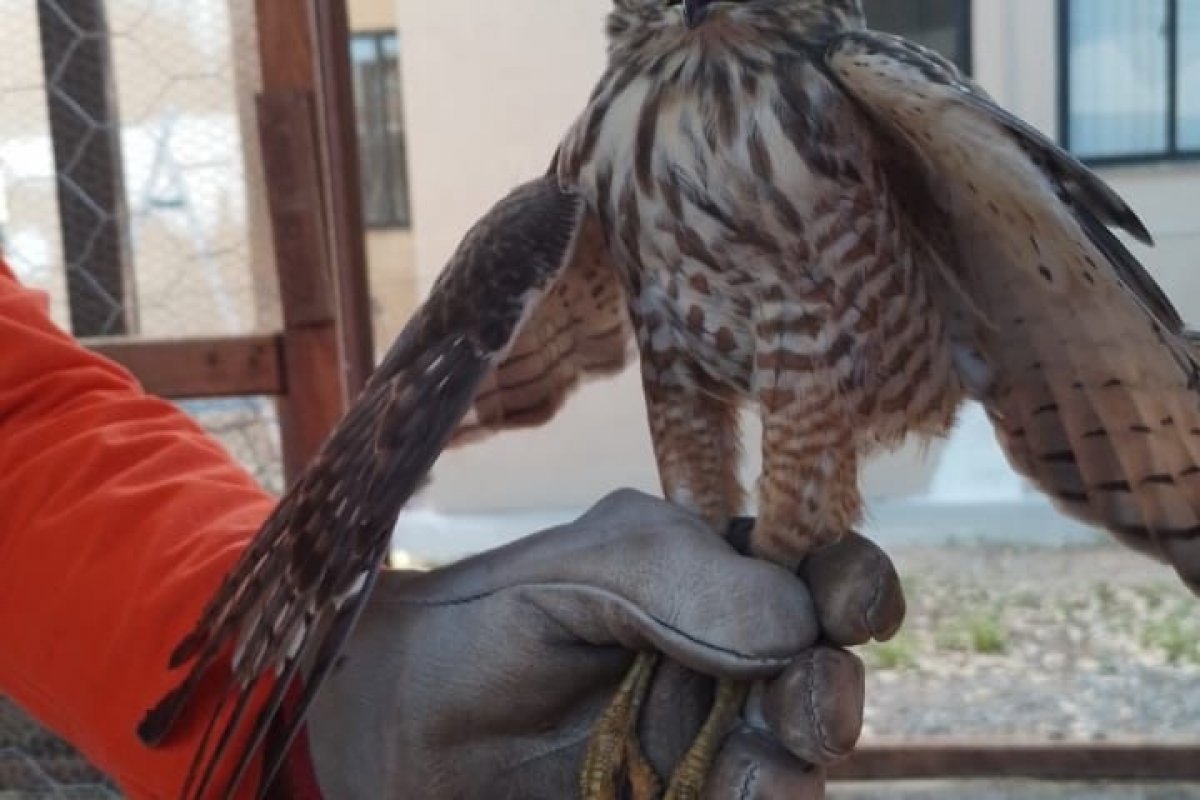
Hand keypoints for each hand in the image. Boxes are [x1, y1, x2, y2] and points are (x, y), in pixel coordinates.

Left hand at [304, 489, 904, 798]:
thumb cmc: (476, 625)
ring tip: (767, 770)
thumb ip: (678, 575)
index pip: (809, 574)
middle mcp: (719, 660)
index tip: (853, 607)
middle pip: (818, 674)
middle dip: (829, 690)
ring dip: (796, 765)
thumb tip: (796, 620)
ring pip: (790, 759)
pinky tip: (734, 798)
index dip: (848, 585)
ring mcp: (701, 743)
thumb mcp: (571, 570)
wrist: (389, 730)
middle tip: (809, 705)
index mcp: (705, 579)